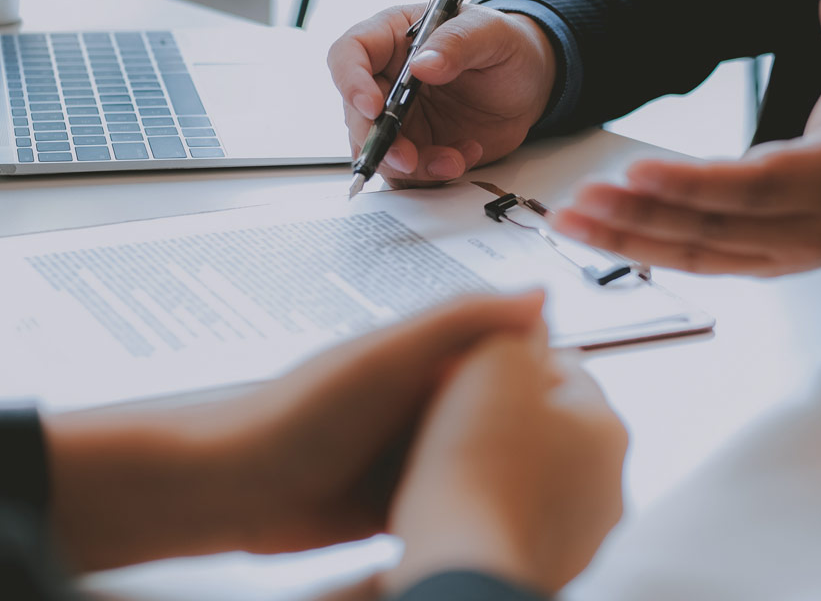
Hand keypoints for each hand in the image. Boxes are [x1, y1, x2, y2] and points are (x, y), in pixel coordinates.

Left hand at [43, 291, 548, 570]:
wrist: (234, 490)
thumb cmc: (296, 415)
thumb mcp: (388, 355)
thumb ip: (460, 321)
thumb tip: (539, 295)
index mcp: (426, 356)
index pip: (508, 352)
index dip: (548, 371)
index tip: (586, 393)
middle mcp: (422, 402)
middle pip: (502, 413)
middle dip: (535, 432)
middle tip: (582, 458)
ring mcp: (410, 454)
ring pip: (482, 463)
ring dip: (508, 478)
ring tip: (555, 497)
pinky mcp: (398, 502)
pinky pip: (452, 505)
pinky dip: (475, 513)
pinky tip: (503, 526)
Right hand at [327, 4, 555, 185]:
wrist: (530, 84)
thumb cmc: (505, 46)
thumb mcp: (490, 32)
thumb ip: (457, 43)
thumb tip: (423, 64)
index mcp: (392, 37)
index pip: (350, 53)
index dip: (351, 81)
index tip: (373, 107)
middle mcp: (387, 78)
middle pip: (356, 113)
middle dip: (379, 141)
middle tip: (408, 158)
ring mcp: (400, 117)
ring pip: (379, 149)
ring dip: (411, 165)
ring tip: (453, 159)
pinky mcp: (416, 146)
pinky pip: (408, 172)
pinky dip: (432, 174)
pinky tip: (463, 157)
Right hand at [382, 326, 627, 595]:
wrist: (460, 561)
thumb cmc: (477, 470)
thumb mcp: (494, 361)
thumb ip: (515, 326)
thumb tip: (528, 316)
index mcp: (608, 427)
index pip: (565, 367)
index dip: (511, 357)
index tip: (475, 365)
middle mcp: (608, 483)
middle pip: (551, 423)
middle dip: (508, 412)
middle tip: (459, 410)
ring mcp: (581, 532)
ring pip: (535, 473)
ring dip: (499, 463)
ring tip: (451, 460)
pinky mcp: (547, 565)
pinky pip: (516, 518)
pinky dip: (491, 507)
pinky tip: (457, 503)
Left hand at [554, 0, 820, 273]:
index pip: (758, 187)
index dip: (696, 184)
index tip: (638, 170)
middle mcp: (803, 230)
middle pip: (712, 228)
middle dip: (641, 216)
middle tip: (582, 197)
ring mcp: (776, 256)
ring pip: (693, 254)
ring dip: (626, 240)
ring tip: (568, 219)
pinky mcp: (753, 265)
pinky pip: (693, 263)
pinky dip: (641, 252)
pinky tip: (596, 235)